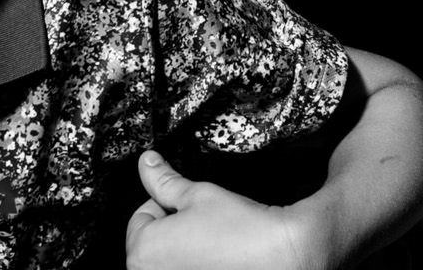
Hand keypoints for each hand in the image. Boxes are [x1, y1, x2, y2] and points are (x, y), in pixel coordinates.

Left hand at [125, 151, 309, 269]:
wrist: (280, 255)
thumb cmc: (241, 230)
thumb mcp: (197, 193)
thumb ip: (164, 180)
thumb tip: (147, 163)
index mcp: (142, 251)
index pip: (142, 215)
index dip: (167, 201)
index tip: (186, 202)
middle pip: (153, 239)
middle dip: (173, 226)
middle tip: (202, 221)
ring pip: (169, 258)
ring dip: (183, 247)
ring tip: (211, 239)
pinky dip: (196, 264)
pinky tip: (216, 257)